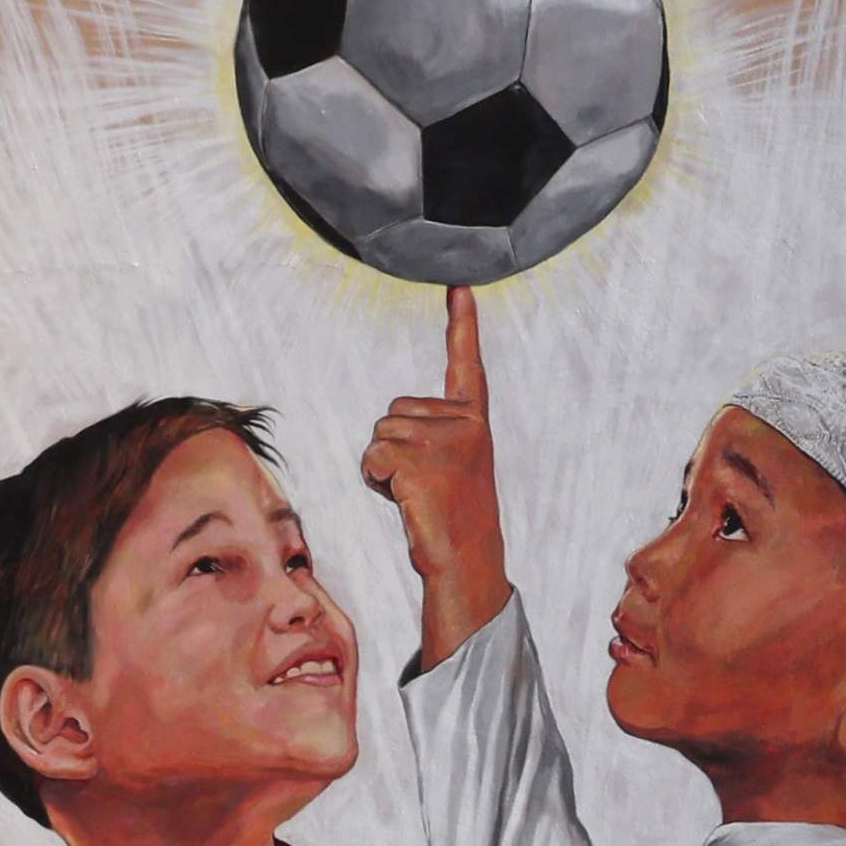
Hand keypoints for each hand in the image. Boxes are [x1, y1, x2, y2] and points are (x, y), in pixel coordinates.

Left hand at [358, 284, 512, 670]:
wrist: (467, 560)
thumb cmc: (451, 515)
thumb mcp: (451, 464)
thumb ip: (431, 434)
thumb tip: (388, 437)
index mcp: (474, 419)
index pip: (466, 363)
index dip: (461, 323)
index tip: (458, 285)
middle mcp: (466, 422)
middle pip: (393, 411)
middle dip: (393, 446)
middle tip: (424, 484)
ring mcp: (445, 441)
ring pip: (378, 433)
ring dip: (382, 467)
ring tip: (417, 494)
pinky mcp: (421, 462)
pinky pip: (371, 457)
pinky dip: (375, 480)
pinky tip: (407, 500)